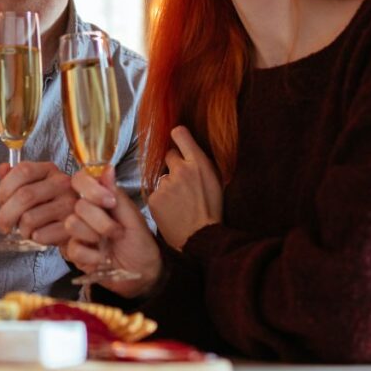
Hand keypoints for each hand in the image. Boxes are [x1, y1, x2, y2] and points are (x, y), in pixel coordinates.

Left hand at [0, 160, 76, 245]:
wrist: (76, 226)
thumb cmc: (50, 205)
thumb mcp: (34, 186)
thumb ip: (15, 177)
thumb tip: (2, 169)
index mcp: (50, 170)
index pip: (23, 170)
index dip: (5, 187)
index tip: (1, 201)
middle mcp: (62, 184)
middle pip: (24, 195)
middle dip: (5, 214)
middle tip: (3, 224)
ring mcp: (70, 205)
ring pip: (29, 218)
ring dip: (21, 229)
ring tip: (27, 229)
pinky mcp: (71, 228)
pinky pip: (40, 235)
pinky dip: (34, 239)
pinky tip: (40, 235)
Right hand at [65, 166, 162, 298]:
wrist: (143, 275)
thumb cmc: (140, 243)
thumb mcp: (133, 217)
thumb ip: (116, 194)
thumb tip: (107, 168)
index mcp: (98, 198)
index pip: (79, 180)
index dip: (90, 189)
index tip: (110, 203)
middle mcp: (84, 212)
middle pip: (78, 205)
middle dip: (101, 221)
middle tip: (117, 232)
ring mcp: (76, 232)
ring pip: (72, 224)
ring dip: (95, 237)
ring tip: (108, 245)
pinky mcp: (73, 253)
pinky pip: (72, 248)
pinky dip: (92, 256)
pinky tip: (102, 259)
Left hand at [147, 126, 222, 250]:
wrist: (201, 237)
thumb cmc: (212, 209)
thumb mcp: (216, 179)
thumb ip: (201, 162)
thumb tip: (189, 146)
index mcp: (199, 163)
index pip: (180, 133)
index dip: (178, 136)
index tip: (177, 138)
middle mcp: (181, 170)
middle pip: (169, 155)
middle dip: (174, 165)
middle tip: (183, 182)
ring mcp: (166, 184)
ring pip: (162, 176)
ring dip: (168, 184)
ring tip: (180, 201)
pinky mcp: (155, 198)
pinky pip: (156, 191)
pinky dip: (161, 199)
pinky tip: (172, 209)